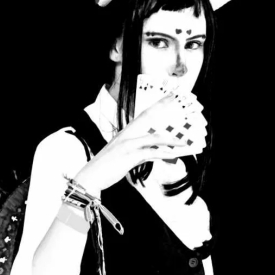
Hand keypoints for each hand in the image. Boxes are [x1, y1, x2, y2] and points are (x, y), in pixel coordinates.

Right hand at [74, 91, 206, 194]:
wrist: (90, 177)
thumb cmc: (106, 168)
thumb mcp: (125, 158)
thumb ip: (140, 154)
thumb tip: (155, 154)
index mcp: (125, 134)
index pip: (143, 115)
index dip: (155, 105)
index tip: (168, 97)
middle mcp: (126, 135)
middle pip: (147, 117)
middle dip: (162, 107)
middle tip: (176, 99)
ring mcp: (127, 145)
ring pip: (153, 138)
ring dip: (170, 140)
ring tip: (184, 142)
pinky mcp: (129, 156)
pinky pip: (150, 153)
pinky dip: (162, 154)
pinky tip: (173, 155)